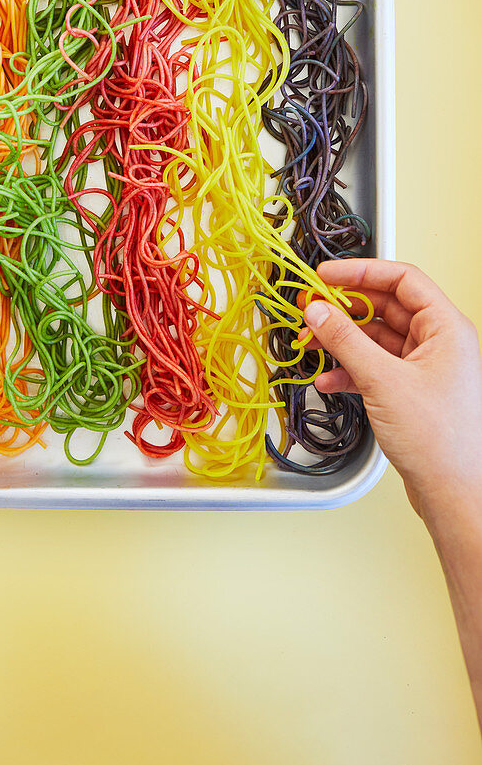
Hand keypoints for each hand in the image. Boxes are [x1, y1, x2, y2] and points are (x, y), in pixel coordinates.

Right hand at [302, 259, 481, 522]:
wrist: (454, 492)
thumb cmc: (440, 440)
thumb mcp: (383, 380)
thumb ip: (345, 340)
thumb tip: (318, 311)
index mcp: (446, 328)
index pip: (402, 280)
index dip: (361, 272)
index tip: (326, 275)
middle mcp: (439, 343)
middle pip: (386, 308)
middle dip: (345, 310)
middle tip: (310, 310)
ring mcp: (425, 368)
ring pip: (376, 339)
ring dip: (342, 342)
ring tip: (311, 345)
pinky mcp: (412, 392)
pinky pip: (375, 367)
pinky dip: (350, 370)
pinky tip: (329, 380)